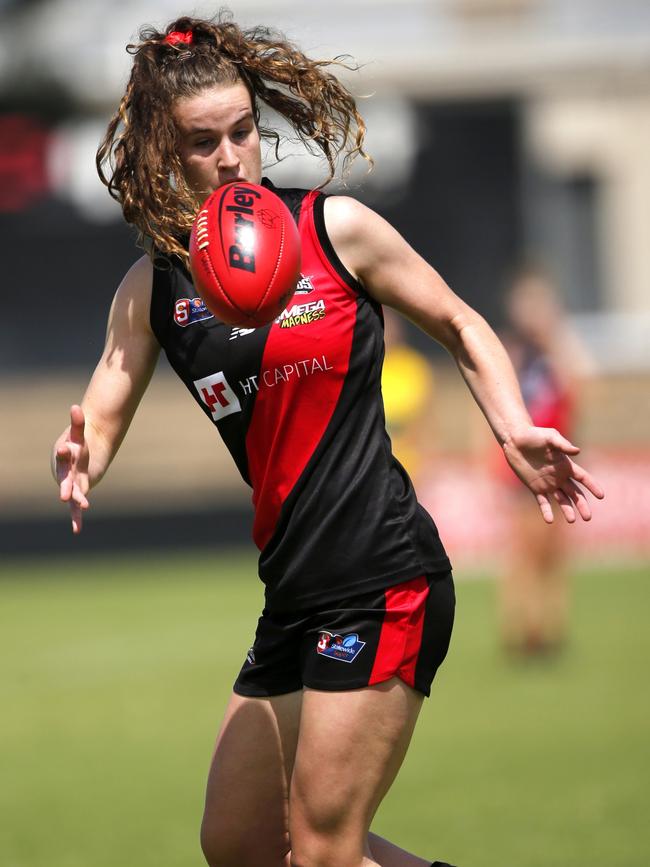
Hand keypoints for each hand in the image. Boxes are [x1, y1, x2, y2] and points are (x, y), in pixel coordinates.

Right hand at [53, 404, 89, 533]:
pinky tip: (77, 530)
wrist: (79, 455)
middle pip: (66, 477)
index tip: (66, 448)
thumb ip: (78, 422)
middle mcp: (65, 471)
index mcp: (65, 455)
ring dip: (75, 499)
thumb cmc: (80, 443)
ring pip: (72, 492)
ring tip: (78, 506)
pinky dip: (77, 517)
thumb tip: (76, 407)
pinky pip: (76, 506)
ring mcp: (71, 482)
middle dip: (66, 485)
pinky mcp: (79, 491)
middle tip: (64, 494)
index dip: (65, 451)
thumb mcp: (80, 433)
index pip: (65, 453)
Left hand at [503, 426, 603, 523]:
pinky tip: (550, 520)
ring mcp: (547, 483)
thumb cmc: (534, 435)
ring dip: (567, 510)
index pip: (583, 478)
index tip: (601, 496)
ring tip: (571, 520)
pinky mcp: (535, 487)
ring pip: (561, 500)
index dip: (592, 486)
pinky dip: (546, 511)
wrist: (515, 439)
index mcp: (566, 465)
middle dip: (581, 505)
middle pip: (574, 493)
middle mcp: (559, 476)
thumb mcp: (550, 437)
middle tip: (587, 517)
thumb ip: (563, 445)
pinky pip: (543, 502)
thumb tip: (577, 451)